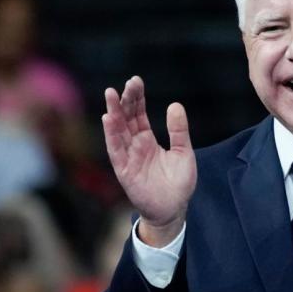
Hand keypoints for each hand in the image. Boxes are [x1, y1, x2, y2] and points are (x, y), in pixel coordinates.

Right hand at [103, 76, 196, 246]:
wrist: (173, 210)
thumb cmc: (178, 183)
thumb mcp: (183, 152)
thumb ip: (178, 131)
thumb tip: (175, 105)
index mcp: (147, 140)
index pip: (138, 114)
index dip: (136, 98)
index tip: (135, 81)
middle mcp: (134, 146)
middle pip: (126, 118)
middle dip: (125, 100)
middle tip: (127, 83)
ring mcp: (128, 157)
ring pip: (117, 131)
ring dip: (114, 112)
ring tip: (111, 94)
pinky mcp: (124, 170)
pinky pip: (115, 150)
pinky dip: (111, 135)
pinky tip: (108, 118)